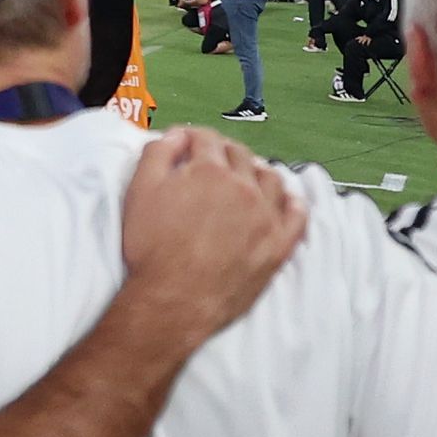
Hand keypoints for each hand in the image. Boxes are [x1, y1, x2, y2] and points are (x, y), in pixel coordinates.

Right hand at [113, 129, 306, 352]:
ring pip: (271, 179)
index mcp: (209, 170)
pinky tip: (286, 200)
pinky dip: (293, 203)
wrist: (173, 301)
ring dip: (258, 171)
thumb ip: (158, 154)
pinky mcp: (278, 246)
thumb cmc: (152, 250)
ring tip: (248, 177)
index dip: (195, 138)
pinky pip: (297, 216)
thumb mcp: (139, 191)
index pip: (206, 139)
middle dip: (225, 152)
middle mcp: (243, 187)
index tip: (189, 144)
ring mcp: (265, 217)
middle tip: (214, 161)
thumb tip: (176, 136)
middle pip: (240, 155)